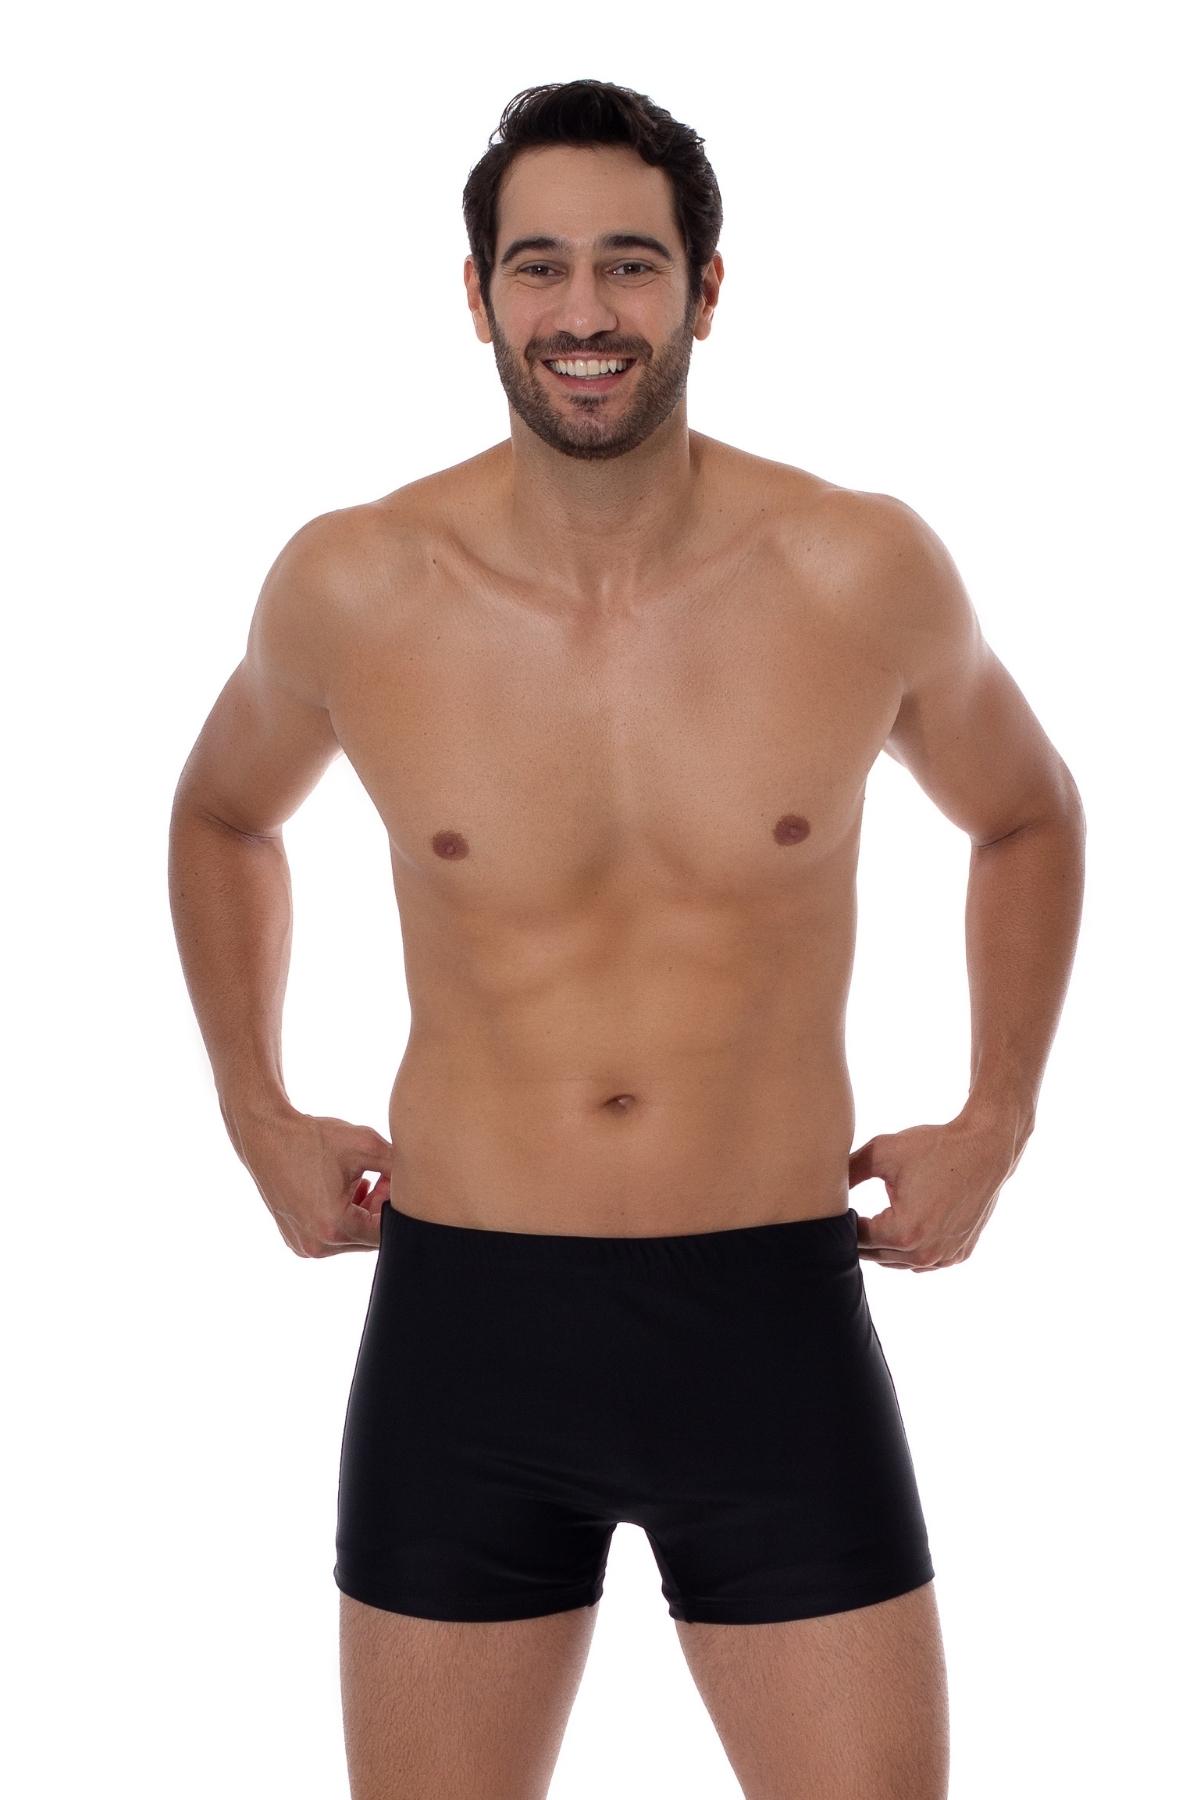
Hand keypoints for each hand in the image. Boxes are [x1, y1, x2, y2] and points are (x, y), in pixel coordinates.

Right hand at [235, 1108, 392, 1256]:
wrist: (266, 1136)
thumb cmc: (314, 1138)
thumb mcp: (366, 1146)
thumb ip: (399, 1168)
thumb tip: (424, 1185)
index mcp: (334, 1227)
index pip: (386, 1233)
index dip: (396, 1207)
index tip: (393, 1181)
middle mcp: (318, 1245)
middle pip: (369, 1238)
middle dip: (381, 1209)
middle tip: (382, 1177)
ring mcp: (304, 1246)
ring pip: (352, 1238)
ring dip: (364, 1214)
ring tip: (365, 1180)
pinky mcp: (296, 1240)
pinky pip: (333, 1236)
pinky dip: (344, 1217)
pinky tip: (347, 1189)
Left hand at [847, 1112, 1022, 1270]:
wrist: (985, 1148)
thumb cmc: (933, 1147)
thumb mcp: (882, 1152)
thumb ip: (847, 1172)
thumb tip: (819, 1186)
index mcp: (902, 1233)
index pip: (856, 1238)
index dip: (843, 1220)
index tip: (836, 1205)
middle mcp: (924, 1254)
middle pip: (874, 1254)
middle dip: (861, 1236)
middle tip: (851, 1214)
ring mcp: (944, 1258)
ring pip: (897, 1262)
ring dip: (884, 1245)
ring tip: (874, 1220)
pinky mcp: (958, 1255)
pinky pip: (922, 1261)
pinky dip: (909, 1249)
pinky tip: (902, 1227)